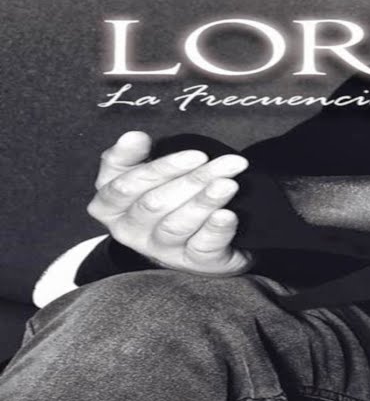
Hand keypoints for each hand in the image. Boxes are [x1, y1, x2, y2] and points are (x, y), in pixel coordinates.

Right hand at [87, 131, 252, 275]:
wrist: (195, 238)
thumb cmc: (165, 196)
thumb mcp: (139, 173)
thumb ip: (129, 155)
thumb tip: (133, 137)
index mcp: (109, 207)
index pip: (125, 187)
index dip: (161, 169)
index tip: (196, 154)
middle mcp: (130, 231)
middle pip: (155, 204)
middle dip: (193, 180)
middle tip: (228, 163)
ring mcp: (161, 250)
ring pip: (177, 225)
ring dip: (205, 202)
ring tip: (229, 184)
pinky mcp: (193, 263)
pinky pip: (202, 248)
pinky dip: (215, 230)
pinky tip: (227, 215)